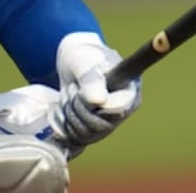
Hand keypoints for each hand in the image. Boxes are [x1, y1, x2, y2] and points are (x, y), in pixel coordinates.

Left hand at [52, 31, 141, 148]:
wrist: (74, 64)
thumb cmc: (83, 57)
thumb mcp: (84, 62)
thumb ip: (91, 80)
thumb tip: (98, 101)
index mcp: (130, 91)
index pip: (119, 109)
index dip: (99, 105)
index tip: (87, 94)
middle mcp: (125, 110)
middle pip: (99, 124)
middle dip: (78, 106)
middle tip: (74, 87)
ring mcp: (110, 123)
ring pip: (85, 133)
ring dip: (70, 112)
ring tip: (71, 93)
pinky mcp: (95, 132)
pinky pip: (76, 138)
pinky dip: (65, 122)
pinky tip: (66, 105)